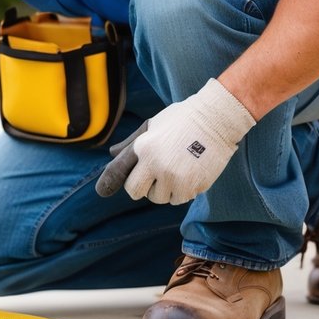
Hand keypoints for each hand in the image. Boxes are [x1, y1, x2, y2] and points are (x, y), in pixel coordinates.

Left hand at [95, 78, 255, 204]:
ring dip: (164, 189)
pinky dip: (182, 192)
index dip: (108, 182)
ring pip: (158, 198)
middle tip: (154, 178)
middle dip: (142, 187)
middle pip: (136, 192)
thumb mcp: (152, 125)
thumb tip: (111, 154)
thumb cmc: (182, 119)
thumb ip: (131, 143)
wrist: (217, 119)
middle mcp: (155, 165)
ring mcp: (173, 177)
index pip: (119, 171)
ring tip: (176, 171)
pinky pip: (179, 199)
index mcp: (143, 148)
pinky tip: (189, 174)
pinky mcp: (191, 186)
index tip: (102, 191)